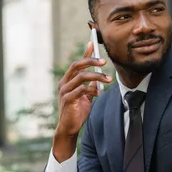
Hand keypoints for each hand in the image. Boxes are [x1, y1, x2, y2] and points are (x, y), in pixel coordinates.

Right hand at [53, 42, 111, 160]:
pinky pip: (81, 89)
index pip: (77, 63)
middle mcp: (64, 83)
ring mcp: (64, 91)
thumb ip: (90, 85)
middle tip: (104, 61)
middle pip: (77, 66)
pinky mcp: (67, 99)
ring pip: (81, 76)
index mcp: (67, 80)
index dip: (85, 53)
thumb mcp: (85, 95)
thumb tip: (99, 75)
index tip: (93, 42)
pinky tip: (98, 93)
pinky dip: (91, 89)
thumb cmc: (77, 111)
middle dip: (91, 61)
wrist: (69, 128)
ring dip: (96, 76)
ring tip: (108, 79)